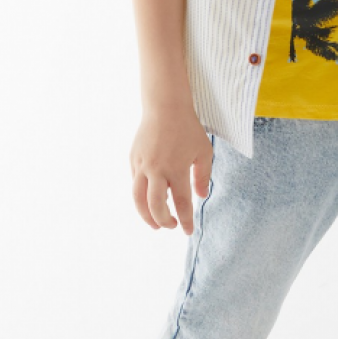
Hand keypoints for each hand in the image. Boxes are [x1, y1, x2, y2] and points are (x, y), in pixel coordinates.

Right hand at [129, 107, 212, 235]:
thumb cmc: (188, 129)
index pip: (181, 203)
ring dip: (145, 215)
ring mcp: (142, 165)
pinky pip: (135, 184)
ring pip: (138, 199)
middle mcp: (157, 170)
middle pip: (156, 206)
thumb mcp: (204, 152)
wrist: (165, 107)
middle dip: (164, 221)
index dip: (185, 220)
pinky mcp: (133, 160)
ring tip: (155, 224)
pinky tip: (150, 201)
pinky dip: (141, 197)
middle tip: (171, 226)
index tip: (187, 231)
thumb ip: (203, 176)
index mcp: (177, 169)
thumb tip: (201, 196)